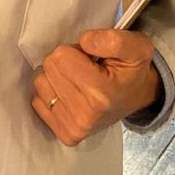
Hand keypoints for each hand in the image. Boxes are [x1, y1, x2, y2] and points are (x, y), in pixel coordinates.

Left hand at [31, 28, 163, 145]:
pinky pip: (37, 101)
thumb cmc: (132, 70)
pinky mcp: (66, 135)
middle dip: (65, 61)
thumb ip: (113, 39)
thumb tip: (84, 41)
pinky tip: (70, 93)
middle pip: (49, 68)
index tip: (90, 58)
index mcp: (100, 94)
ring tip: (79, 81)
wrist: (136, 97)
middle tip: (86, 68)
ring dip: (57, 77)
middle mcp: (84, 116)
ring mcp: (74, 129)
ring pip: (40, 83)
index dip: (75, 50)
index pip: (61, 56)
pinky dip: (51, 92)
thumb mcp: (136, 46)